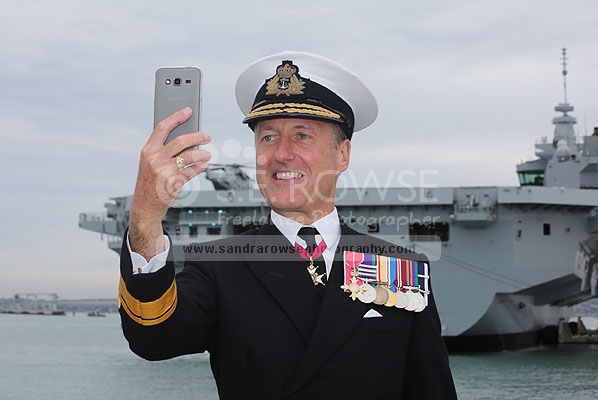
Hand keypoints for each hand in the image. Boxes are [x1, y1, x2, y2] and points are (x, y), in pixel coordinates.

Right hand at [129, 107, 210, 258]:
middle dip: (197, 136)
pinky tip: (204, 164)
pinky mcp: (173, 183)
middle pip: (180, 141)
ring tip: (207, 153)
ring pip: (189, 156)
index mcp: (147, 151)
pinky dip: (201, 166)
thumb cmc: (149, 182)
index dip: (176, 117)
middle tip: (206, 135)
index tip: (188, 111)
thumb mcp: (149, 163)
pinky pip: (192, 170)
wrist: (144, 206)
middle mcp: (154, 159)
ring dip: (202, 153)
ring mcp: (164, 171)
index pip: (162, 128)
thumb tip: (185, 136)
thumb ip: (162, 149)